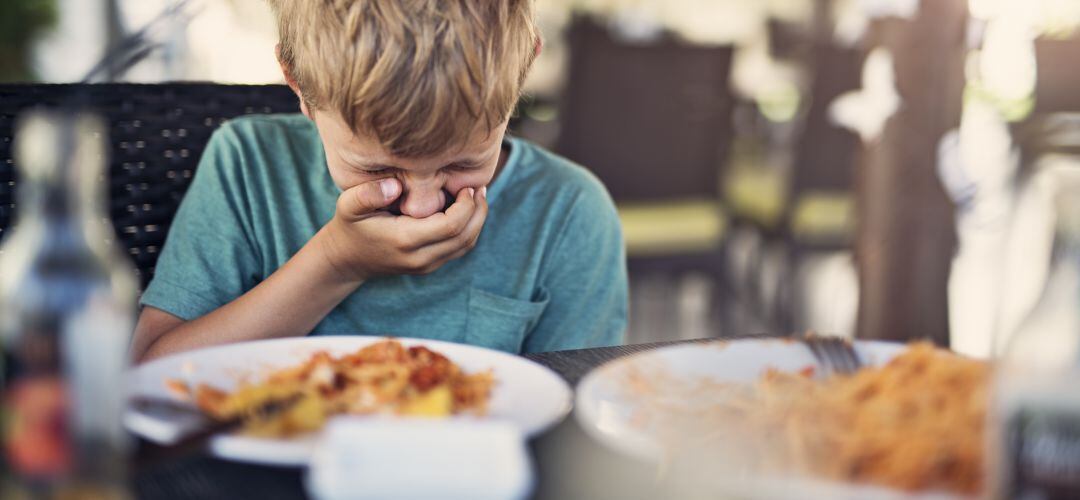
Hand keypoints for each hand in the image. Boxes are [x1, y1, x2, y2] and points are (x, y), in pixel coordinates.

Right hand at [316, 178, 488, 282]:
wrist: (347, 259)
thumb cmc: (350, 226)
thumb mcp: (348, 205)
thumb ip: (368, 194)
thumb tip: (396, 186)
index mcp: (405, 241)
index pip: (451, 226)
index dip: (466, 205)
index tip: (466, 185)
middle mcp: (420, 257)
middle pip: (465, 237)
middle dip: (478, 211)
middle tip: (479, 187)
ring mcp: (427, 265)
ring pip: (466, 245)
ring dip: (477, 220)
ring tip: (477, 196)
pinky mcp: (430, 265)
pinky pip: (459, 248)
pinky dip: (469, 229)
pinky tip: (466, 209)